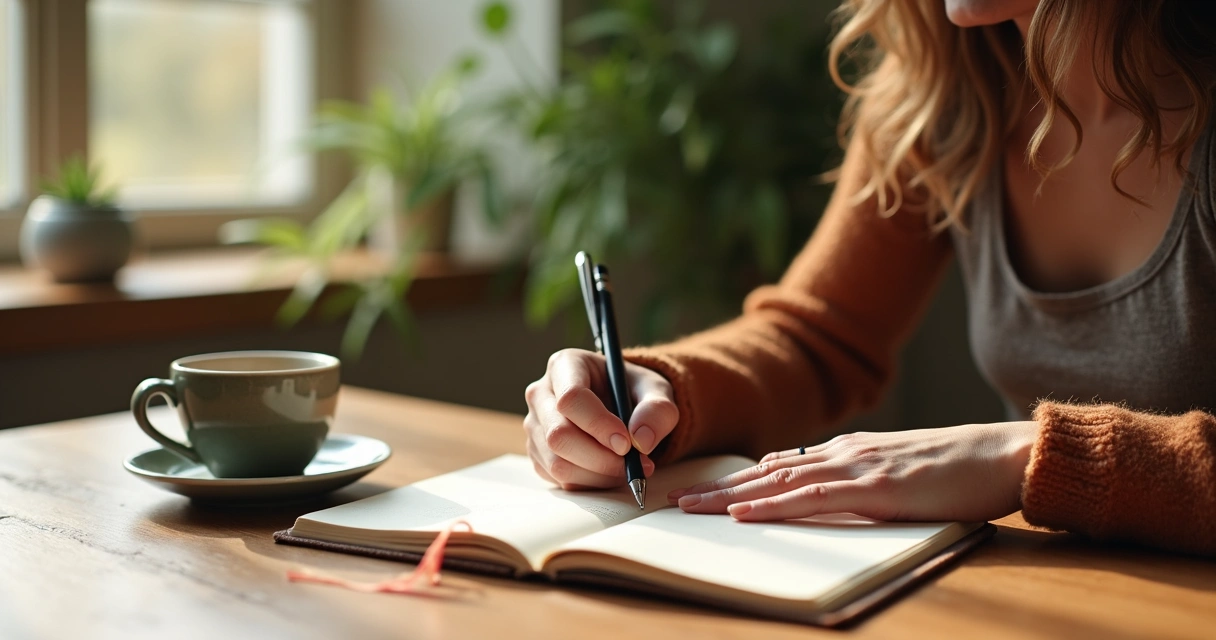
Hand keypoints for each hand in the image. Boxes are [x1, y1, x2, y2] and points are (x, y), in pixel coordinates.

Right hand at [523, 348, 678, 489]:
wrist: (621, 405)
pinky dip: (590, 483)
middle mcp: (541, 394)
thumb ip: (657, 410)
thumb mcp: (655, 390)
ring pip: (557, 462)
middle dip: (600, 457)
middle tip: (633, 463)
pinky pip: (559, 479)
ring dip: (598, 474)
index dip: (598, 424)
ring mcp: (536, 426)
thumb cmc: (632, 391)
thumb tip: (641, 440)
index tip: (626, 443)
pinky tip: (610, 471)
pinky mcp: (538, 453)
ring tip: (627, 468)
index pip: (571, 398)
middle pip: (558, 435)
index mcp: (565, 365)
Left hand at [669, 422, 1038, 521]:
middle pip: (766, 472)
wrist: (1005, 453)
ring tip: (691, 508)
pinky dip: (774, 505)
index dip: (737, 481)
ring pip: (778, 482)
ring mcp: (858, 468)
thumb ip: (861, 481)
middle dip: (718, 488)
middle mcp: (844, 454)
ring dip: (730, 497)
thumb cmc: (959, 469)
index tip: (702, 493)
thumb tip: (823, 494)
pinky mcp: (877, 488)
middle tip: (675, 501)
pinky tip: (744, 513)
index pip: (779, 466)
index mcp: (849, 451)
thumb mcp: (899, 472)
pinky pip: (814, 498)